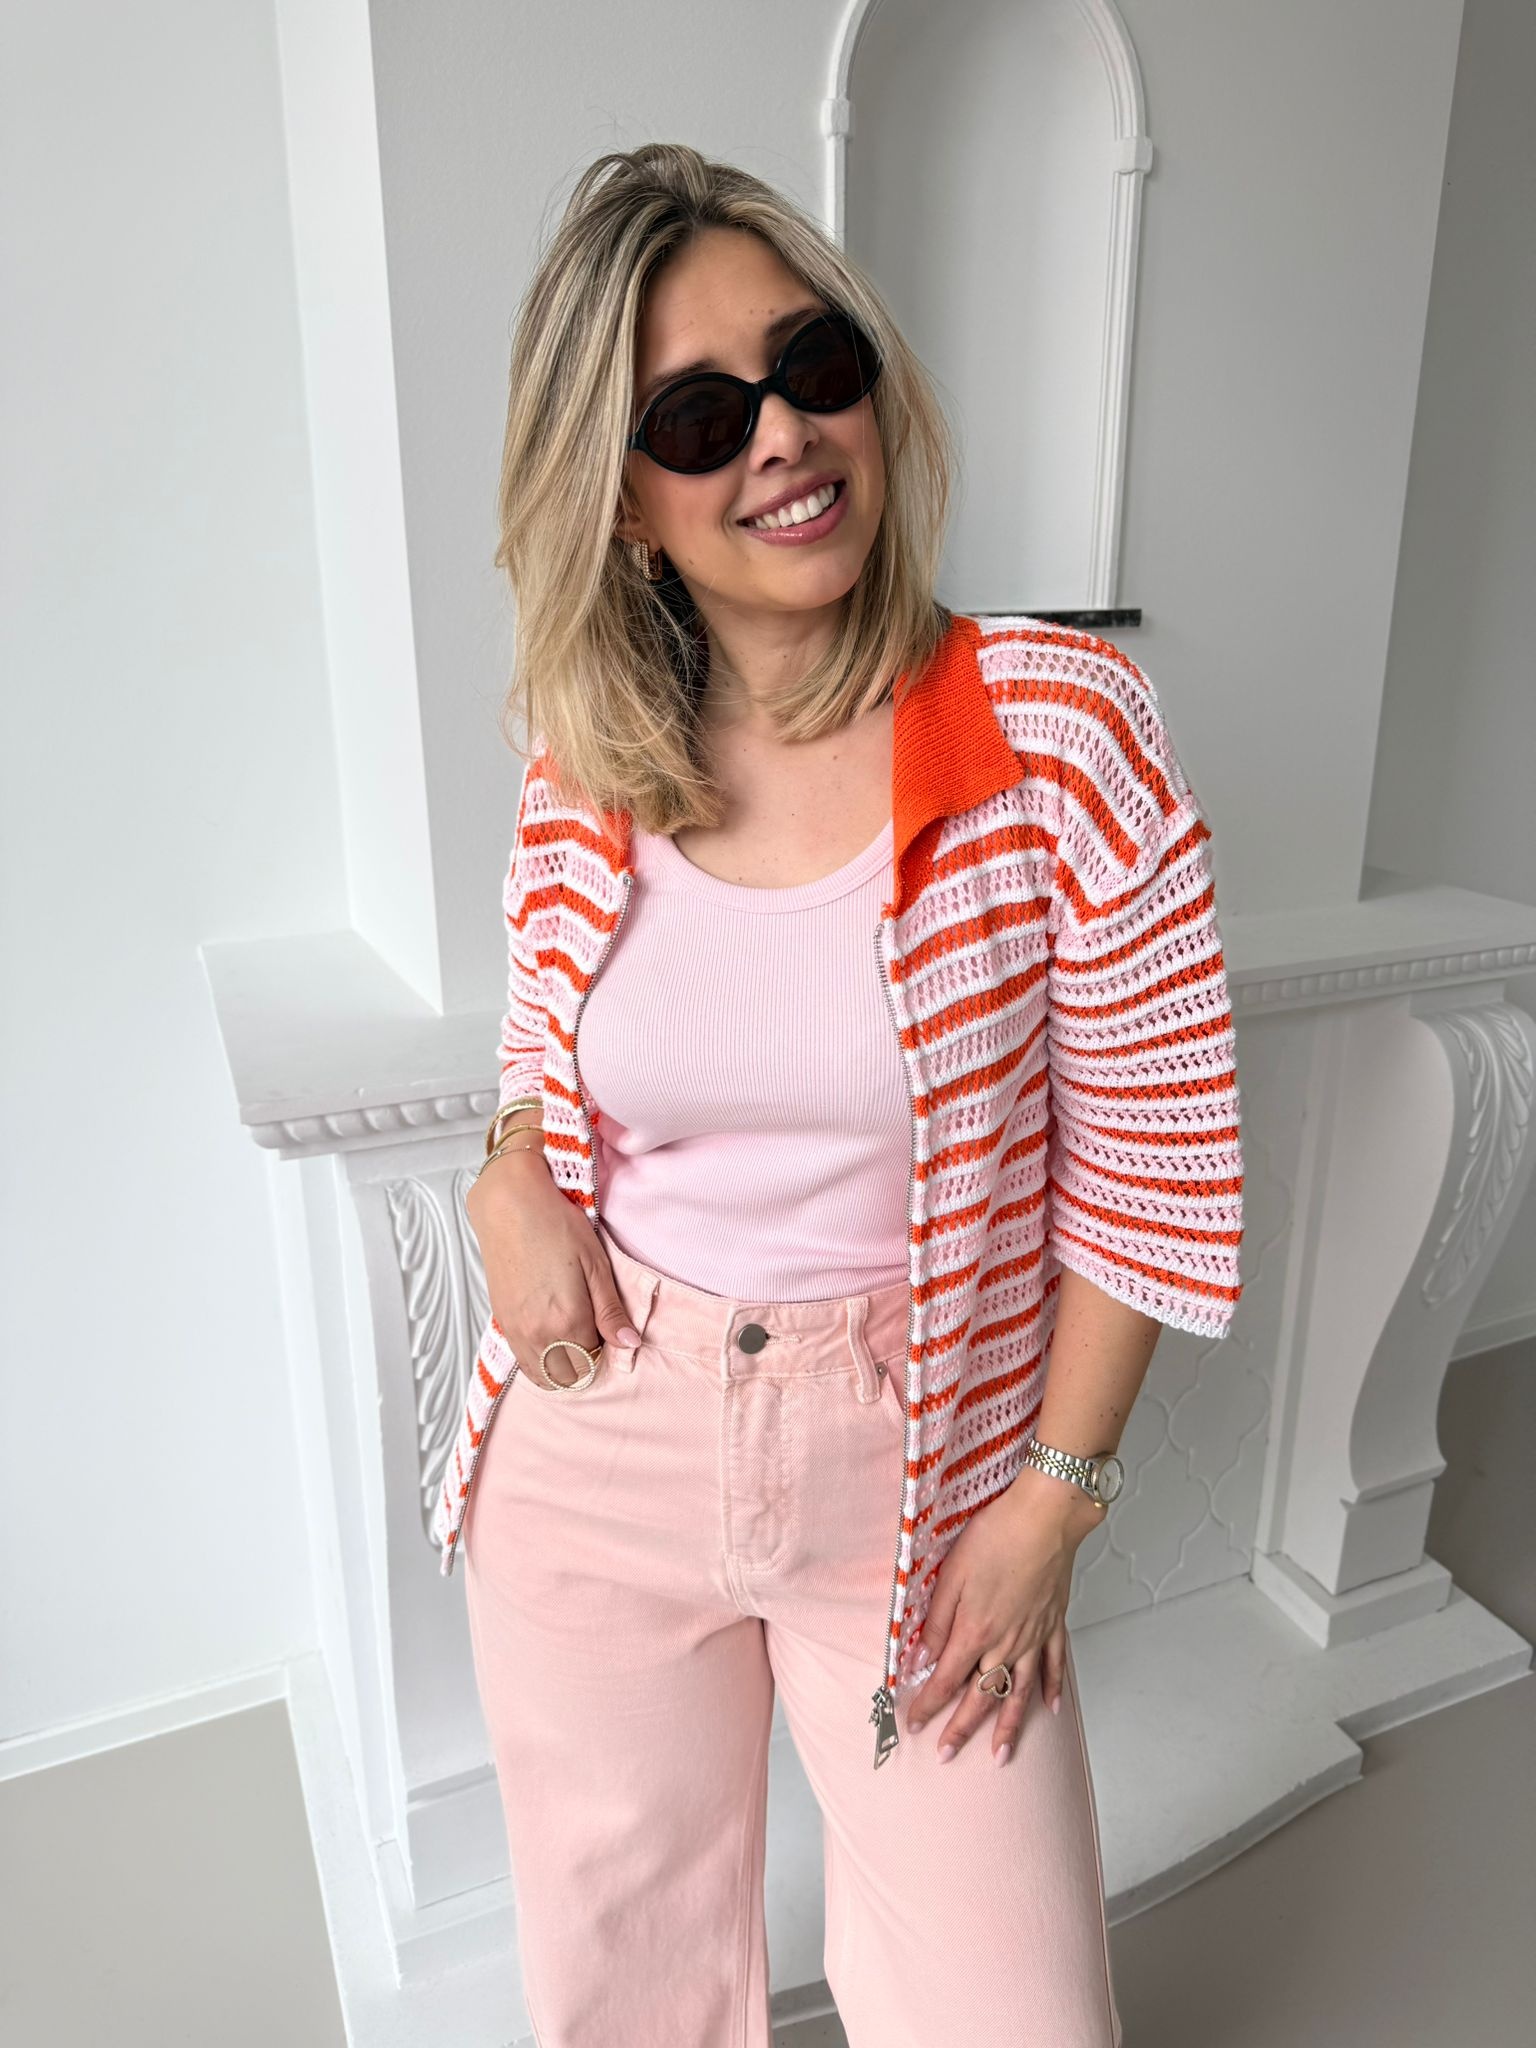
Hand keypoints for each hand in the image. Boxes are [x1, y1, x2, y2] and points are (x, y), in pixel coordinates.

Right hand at [466, 1155, 641, 1385]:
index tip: (608, 1330)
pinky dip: (540, 1361)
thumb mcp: (595, 1264)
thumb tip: (630, 1344)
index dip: (606, 1350)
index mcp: (567, 1321)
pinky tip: (551, 1339)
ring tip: (573, 1338)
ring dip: (562, 1367)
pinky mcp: (502, 1322)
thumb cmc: (556, 1226)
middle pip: (568, 1376)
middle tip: (593, 1334)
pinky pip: (523, 1362)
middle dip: (585, 1364)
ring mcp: (516, 1331)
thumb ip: (610, 1310)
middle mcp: (538, 1334)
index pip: (593, 1362)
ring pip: (543, 1375)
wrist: (509, 1205)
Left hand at [904, 1465, 1104, 1764]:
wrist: (1046, 1518)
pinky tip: (1052, 1708)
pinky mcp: (1054, 1623)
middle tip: (948, 1754)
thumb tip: (921, 1656)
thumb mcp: (952, 1574)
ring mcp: (1034, 1636)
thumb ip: (936, 1620)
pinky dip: (1053, 1689)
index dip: (929, 1705)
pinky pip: (1055, 1665)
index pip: (946, 1680)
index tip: (915, 1724)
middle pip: (981, 1696)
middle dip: (962, 1728)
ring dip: (1009, 1727)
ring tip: (1001, 1755)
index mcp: (975, 1631)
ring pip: (1020, 1692)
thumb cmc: (997, 1536)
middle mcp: (1006, 1643)